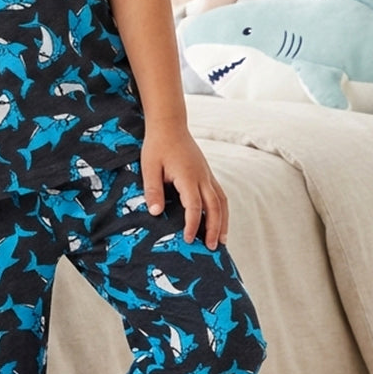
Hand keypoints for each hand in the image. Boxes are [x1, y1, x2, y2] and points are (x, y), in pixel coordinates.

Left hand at [140, 121, 227, 249]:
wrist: (169, 125)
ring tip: (222, 240)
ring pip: (222, 201)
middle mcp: (202, 177)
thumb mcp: (149, 167)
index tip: (189, 240)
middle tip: (213, 248)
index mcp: (188, 176)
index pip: (194, 206)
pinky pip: (220, 194)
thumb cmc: (157, 146)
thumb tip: (155, 213)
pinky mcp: (207, 173)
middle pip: (214, 207)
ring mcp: (207, 174)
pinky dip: (222, 210)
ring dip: (223, 221)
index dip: (193, 224)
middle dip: (214, 229)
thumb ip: (153, 190)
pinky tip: (220, 220)